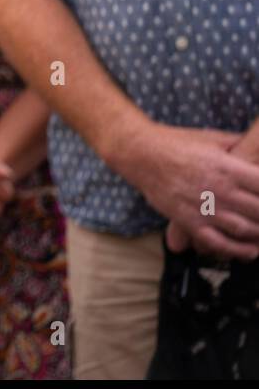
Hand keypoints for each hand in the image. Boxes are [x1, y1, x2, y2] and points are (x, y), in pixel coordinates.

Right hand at [110, 120, 258, 260]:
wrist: (141, 154)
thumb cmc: (177, 143)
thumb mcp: (213, 137)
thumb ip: (240, 144)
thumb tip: (258, 146)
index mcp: (229, 167)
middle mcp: (219, 190)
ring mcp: (204, 208)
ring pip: (245, 229)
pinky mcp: (189, 221)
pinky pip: (218, 242)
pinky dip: (237, 250)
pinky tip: (251, 251)